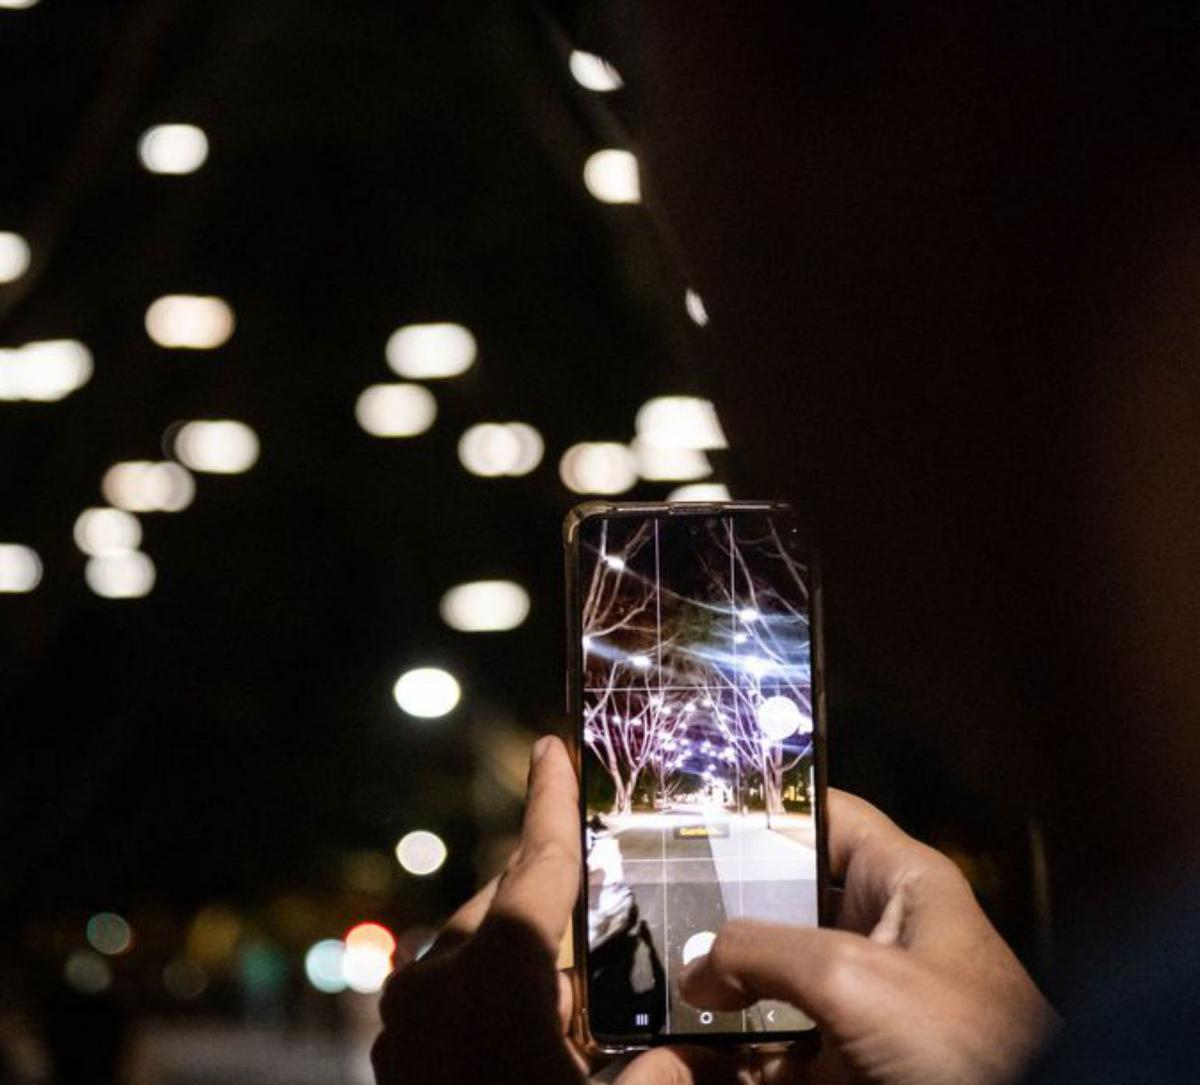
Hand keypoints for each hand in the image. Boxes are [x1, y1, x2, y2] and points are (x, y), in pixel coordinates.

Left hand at [371, 736, 731, 1084]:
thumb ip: (657, 1081)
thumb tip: (680, 1063)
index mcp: (494, 974)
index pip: (534, 866)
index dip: (551, 801)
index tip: (553, 746)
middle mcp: (439, 974)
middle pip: (512, 904)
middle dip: (557, 909)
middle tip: (605, 942)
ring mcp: (407, 1007)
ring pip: (483, 940)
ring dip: (527, 953)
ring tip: (569, 998)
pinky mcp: (397, 1037)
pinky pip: (455, 979)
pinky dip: (495, 983)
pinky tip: (528, 1022)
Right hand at [679, 789, 1058, 1084]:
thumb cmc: (961, 1044)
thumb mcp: (852, 977)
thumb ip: (762, 953)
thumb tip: (696, 970)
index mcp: (900, 882)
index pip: (824, 818)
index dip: (766, 810)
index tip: (694, 815)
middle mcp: (881, 933)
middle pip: (786, 905)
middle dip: (724, 912)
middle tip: (660, 911)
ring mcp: (866, 1005)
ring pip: (776, 982)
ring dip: (722, 990)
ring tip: (663, 986)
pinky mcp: (854, 1066)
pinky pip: (782, 1051)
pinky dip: (738, 1057)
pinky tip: (687, 1054)